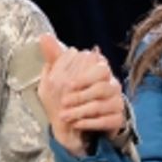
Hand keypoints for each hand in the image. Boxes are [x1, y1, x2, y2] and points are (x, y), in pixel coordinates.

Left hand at [38, 35, 125, 156]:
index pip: (99, 67)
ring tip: (65, 116)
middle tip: (63, 102)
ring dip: (81, 111)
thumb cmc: (70, 94)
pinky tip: (76, 124)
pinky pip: (107, 121)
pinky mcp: (117, 119)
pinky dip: (90, 123)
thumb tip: (44, 36)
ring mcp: (116, 101)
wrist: (79, 121)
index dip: (83, 76)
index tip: (67, 85)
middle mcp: (112, 84)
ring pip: (103, 105)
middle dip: (81, 95)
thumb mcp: (59, 75)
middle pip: (102, 86)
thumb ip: (55, 57)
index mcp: (100, 70)